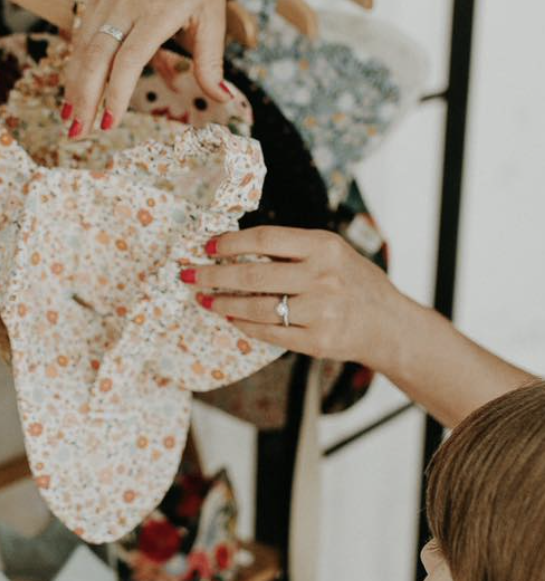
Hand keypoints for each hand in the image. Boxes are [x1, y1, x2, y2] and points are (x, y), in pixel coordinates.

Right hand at [62, 0, 233, 135]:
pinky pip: (82, 31)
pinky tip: (74, 87)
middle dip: (83, 97)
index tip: (110, 124)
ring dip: (73, 83)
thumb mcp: (214, 15)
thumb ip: (211, 62)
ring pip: (82, 45)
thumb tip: (223, 101)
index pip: (129, 60)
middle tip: (77, 133)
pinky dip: (76, 62)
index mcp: (158, 10)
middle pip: (95, 56)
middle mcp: (127, 2)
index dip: (116, 93)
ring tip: (69, 118)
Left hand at [182, 225, 404, 368]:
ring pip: (256, 307)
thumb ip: (293, 250)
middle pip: (252, 275)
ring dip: (223, 303)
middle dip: (213, 275)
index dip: (230, 243)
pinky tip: (230, 317)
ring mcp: (320, 311)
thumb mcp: (333, 253)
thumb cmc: (355, 283)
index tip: (208, 247)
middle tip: (190, 275)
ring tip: (205, 298)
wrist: (389, 325)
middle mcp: (322, 277)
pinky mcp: (316, 341)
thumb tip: (236, 249)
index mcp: (324, 247)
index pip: (264, 239)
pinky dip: (244, 325)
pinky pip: (268, 332)